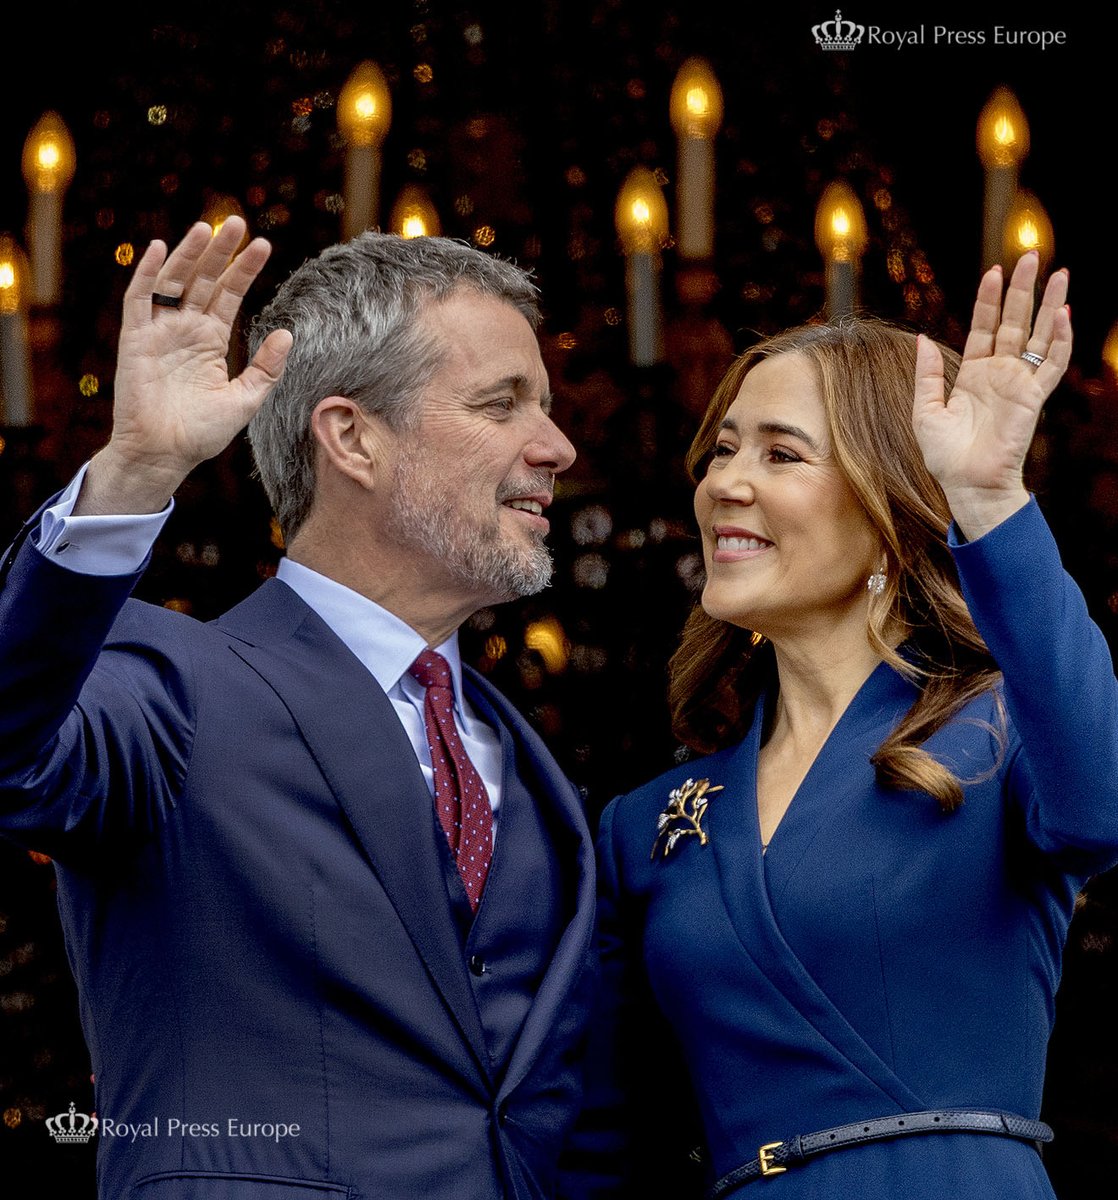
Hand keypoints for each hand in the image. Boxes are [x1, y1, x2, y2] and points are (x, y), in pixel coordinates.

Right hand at [76, 218, 292, 514]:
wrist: (165, 454)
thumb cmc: (202, 433)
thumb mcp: (245, 399)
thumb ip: (266, 368)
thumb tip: (287, 333)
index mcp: (211, 341)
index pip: (229, 295)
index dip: (244, 270)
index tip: (264, 246)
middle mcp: (186, 330)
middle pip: (203, 280)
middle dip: (219, 252)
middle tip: (237, 222)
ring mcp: (160, 332)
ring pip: (174, 282)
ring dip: (188, 254)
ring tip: (207, 228)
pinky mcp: (136, 339)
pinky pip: (139, 300)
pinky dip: (147, 274)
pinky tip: (158, 249)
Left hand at [912, 252, 1070, 540]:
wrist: (966, 483)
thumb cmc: (945, 455)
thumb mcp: (925, 411)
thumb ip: (926, 375)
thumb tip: (921, 338)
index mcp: (972, 374)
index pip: (983, 327)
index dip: (988, 300)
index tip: (993, 272)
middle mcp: (998, 374)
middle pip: (1013, 321)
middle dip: (1022, 289)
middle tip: (1029, 256)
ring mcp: (1018, 383)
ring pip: (1038, 335)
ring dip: (1050, 305)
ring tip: (1060, 273)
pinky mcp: (1032, 397)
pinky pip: (1051, 364)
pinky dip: (1060, 341)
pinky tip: (1065, 316)